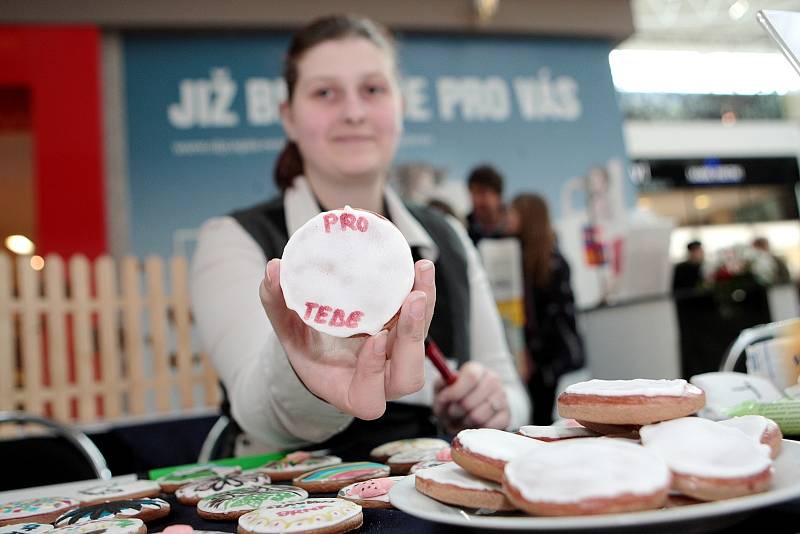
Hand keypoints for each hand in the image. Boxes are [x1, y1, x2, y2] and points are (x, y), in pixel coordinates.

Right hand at [260, 258, 435, 419]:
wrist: (327, 347)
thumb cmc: (306, 348)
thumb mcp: (286, 331)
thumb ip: (276, 304)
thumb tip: (273, 269)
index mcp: (352, 392)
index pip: (369, 397)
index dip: (373, 372)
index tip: (374, 338)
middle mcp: (382, 382)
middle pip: (409, 375)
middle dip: (413, 336)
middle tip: (412, 298)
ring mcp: (399, 360)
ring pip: (422, 346)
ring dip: (425, 312)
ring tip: (421, 273)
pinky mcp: (407, 336)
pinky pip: (423, 320)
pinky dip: (424, 293)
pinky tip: (419, 268)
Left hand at [433, 362, 508, 432]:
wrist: (478, 402)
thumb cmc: (458, 393)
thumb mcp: (445, 385)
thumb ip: (441, 386)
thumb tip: (443, 396)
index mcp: (478, 369)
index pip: (470, 377)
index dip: (454, 392)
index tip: (444, 400)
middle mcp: (493, 381)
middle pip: (470, 402)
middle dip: (454, 411)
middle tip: (450, 413)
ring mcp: (502, 398)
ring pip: (477, 417)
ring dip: (463, 422)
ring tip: (459, 419)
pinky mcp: (506, 415)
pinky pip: (487, 428)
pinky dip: (475, 429)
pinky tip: (471, 424)